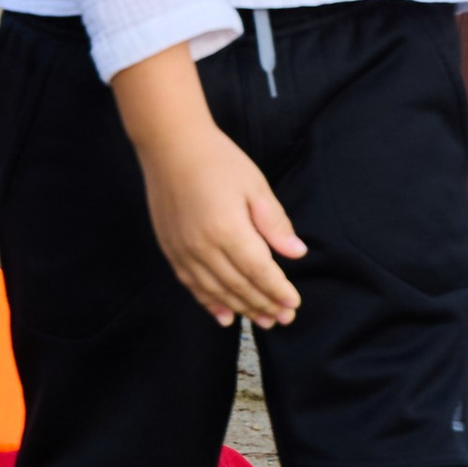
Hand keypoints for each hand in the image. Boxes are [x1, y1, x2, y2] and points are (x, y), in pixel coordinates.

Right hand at [110, 44, 305, 326]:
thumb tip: (296, 253)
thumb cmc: (218, 160)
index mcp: (228, 229)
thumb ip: (274, 223)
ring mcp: (184, 252)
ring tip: (262, 320)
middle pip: (240, 286)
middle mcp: (204, 247)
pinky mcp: (171, 250)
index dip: (278, 291)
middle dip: (264, 305)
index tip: (294, 304)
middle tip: (284, 318)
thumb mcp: (255, 186)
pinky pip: (192, 286)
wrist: (171, 146)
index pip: (260, 272)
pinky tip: (224, 316)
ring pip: (217, 292)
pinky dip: (210, 303)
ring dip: (241, 309)